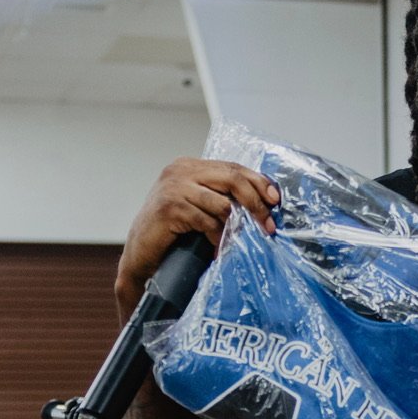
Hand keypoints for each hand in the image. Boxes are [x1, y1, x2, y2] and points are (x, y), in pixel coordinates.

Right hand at [115, 157, 279, 320]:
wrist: (142, 253)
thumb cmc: (174, 232)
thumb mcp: (200, 207)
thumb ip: (221, 197)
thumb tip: (263, 202)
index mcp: (191, 166)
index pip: (233, 167)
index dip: (258, 182)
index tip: (276, 200)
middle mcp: (181, 170)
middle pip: (232, 179)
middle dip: (256, 202)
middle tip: (268, 225)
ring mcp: (173, 187)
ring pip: (222, 203)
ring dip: (236, 227)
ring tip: (240, 242)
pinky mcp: (170, 207)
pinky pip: (207, 222)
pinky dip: (217, 238)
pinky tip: (218, 250)